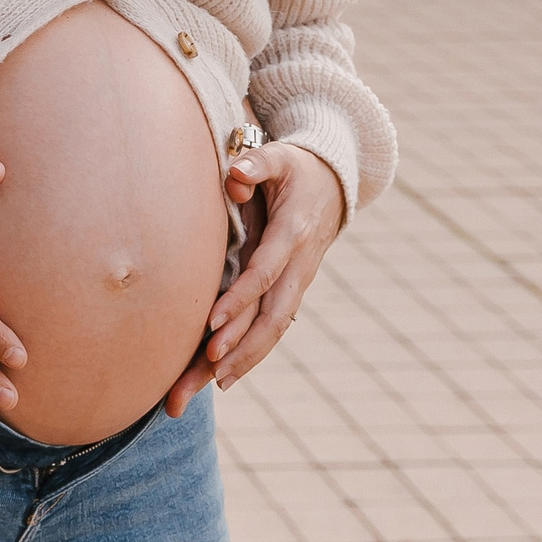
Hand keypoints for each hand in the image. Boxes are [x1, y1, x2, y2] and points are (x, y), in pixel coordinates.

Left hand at [164, 142, 344, 415]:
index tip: (211, 324)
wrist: (333, 184)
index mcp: (292, 233)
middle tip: (208, 367)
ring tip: (209, 385)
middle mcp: (298, 266)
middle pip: (271, 315)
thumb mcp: (279, 156)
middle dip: (242, 345)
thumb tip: (235, 174)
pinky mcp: (289, 291)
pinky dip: (250, 353)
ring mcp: (297, 282)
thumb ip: (256, 163)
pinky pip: (272, 327)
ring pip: (273, 329)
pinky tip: (221, 376)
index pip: (264, 273)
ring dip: (244, 360)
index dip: (239, 299)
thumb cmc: (295, 168)